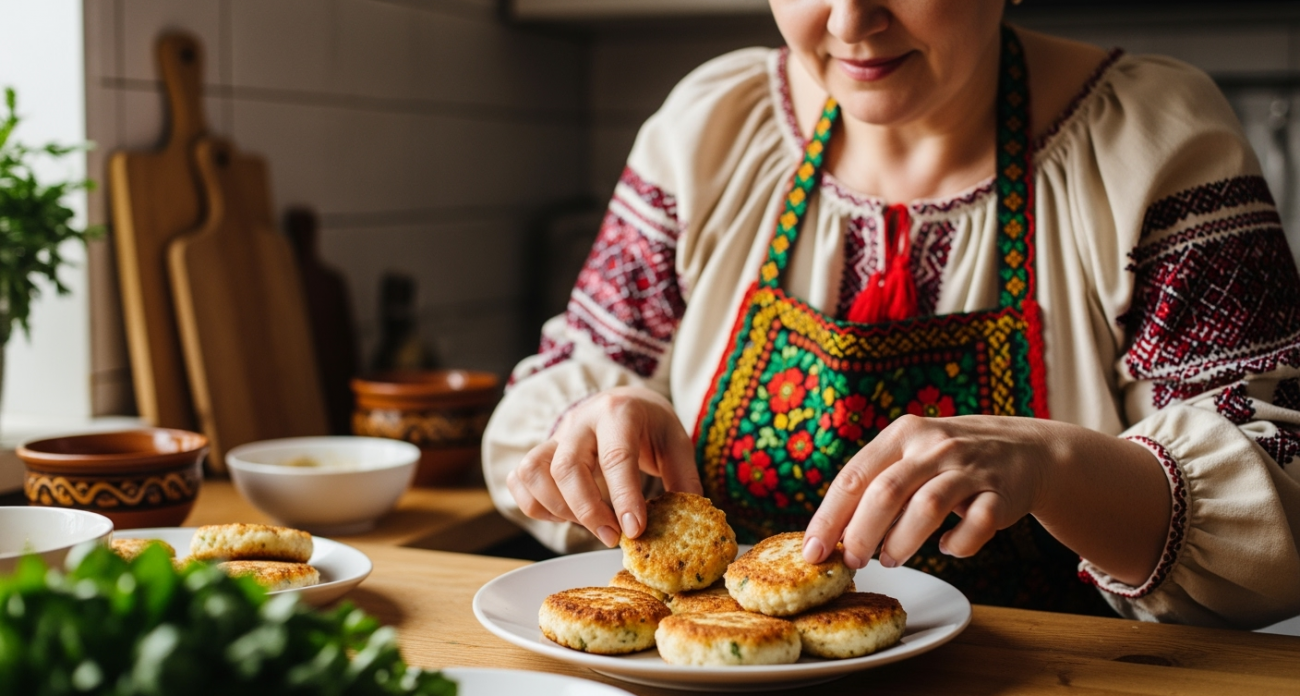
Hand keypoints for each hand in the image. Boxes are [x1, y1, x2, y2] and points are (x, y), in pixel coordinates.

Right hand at [506, 386, 701, 547]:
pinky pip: (519, 480)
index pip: (616, 456)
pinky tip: (566, 515)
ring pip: (533, 471)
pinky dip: (536, 505)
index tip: (634, 531)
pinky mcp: (541, 452)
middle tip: (613, 537)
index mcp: (619, 412)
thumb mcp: (676, 442)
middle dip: (588, 510)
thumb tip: (688, 521)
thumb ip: (683, 479)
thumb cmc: (650, 425)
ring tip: (589, 524)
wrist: (623, 400)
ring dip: (557, 507)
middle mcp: (581, 421)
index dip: (624, 497)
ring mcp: (556, 436)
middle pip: (567, 466)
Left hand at [802, 414, 1052, 568]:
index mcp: (902, 434)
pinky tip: (947, 547)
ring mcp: (970, 468)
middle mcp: (934, 446)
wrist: (1023, 448)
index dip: (829, 518)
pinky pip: (977, 526)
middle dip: (862, 534)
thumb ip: (875, 484)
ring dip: (902, 542)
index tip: (813, 552)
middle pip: (886, 492)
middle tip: (852, 562)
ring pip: (928, 508)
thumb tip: (832, 535)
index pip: (853, 477)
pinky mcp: (1002, 494)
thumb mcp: (910, 454)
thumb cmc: (948, 459)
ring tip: (889, 559)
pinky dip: (957, 545)